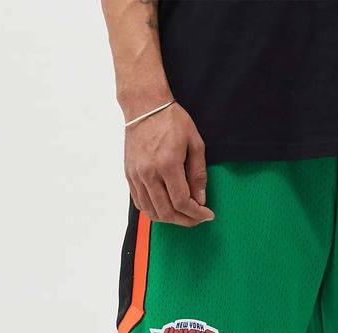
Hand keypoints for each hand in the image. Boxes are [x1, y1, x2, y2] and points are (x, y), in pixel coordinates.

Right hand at [124, 103, 213, 225]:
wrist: (144, 106)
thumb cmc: (172, 120)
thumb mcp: (195, 143)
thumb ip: (198, 174)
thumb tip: (200, 200)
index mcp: (167, 164)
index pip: (181, 202)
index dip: (196, 214)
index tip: (208, 215)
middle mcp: (148, 173)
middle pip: (166, 212)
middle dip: (185, 220)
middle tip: (197, 219)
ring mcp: (136, 175)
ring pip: (151, 212)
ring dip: (169, 219)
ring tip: (183, 215)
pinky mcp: (129, 175)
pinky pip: (140, 202)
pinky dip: (154, 211)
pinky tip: (166, 208)